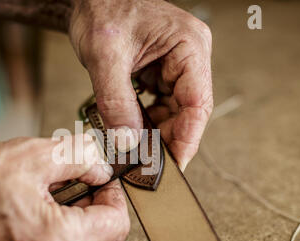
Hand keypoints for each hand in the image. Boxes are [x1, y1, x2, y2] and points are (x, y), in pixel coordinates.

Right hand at [0, 136, 128, 240]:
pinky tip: (22, 210)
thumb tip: (101, 165)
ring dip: (63, 214)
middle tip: (65, 178)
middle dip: (85, 200)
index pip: (116, 224)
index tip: (101, 179)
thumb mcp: (31, 156)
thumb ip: (80, 157)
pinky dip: (45, 228)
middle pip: (93, 233)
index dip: (113, 194)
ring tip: (35, 192)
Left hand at [69, 0, 212, 169]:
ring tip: (137, 150)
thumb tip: (127, 141)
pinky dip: (145, 121)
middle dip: (168, 139)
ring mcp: (175, 64)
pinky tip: (132, 131)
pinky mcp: (160, 71)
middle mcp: (188, 57)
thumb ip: (116, 102)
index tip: (175, 165)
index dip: (187, 139)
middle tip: (148, 164)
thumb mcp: (105, 57)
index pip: (198, 103)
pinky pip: (158, 104)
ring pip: (173, 111)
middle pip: (187, 111)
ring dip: (155, 132)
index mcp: (189, 46)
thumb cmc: (102, 8)